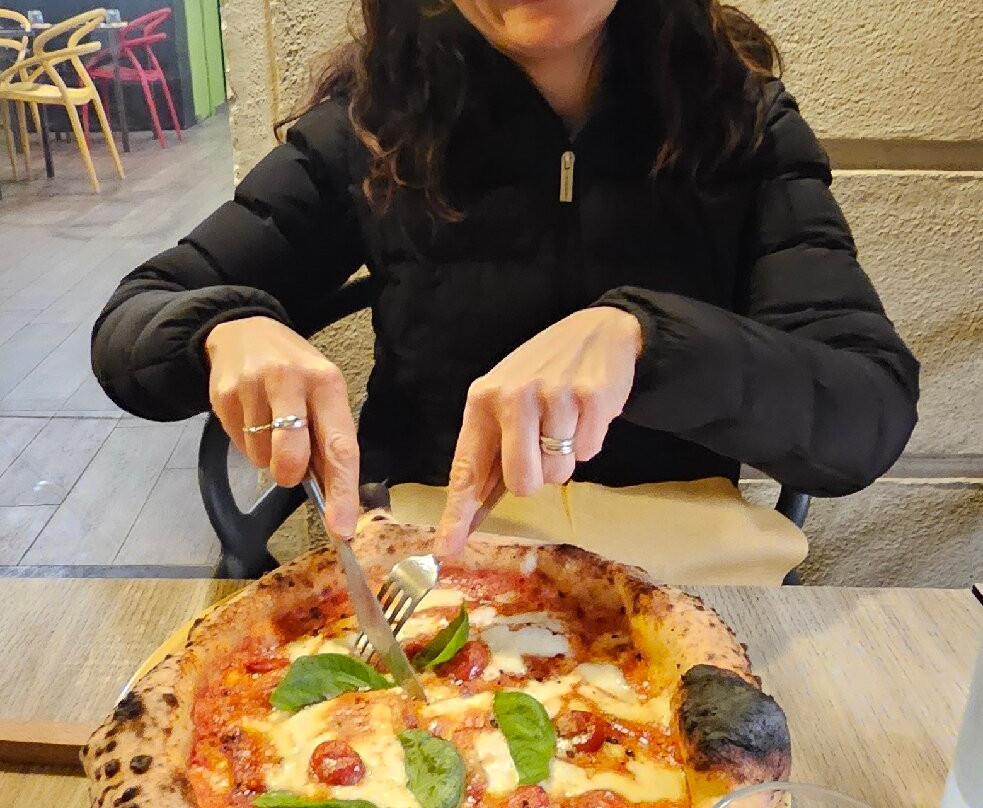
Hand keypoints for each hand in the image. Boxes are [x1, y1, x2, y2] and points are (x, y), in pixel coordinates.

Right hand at [205, 316, 359, 536]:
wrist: (243, 330)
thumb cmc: (295, 372)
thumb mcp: (321, 390)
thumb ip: (327, 436)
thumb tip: (333, 494)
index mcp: (327, 382)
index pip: (339, 446)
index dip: (342, 492)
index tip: (342, 528)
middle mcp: (291, 381)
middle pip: (292, 456)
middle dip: (289, 474)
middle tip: (289, 470)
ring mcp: (253, 386)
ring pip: (262, 457)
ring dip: (268, 456)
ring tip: (270, 425)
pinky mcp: (223, 394)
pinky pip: (239, 445)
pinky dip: (248, 444)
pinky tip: (252, 418)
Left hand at [436, 306, 641, 554]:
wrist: (596, 332)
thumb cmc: (543, 375)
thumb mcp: (505, 399)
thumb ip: (490, 450)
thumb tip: (469, 511)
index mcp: (483, 400)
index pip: (467, 468)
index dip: (457, 514)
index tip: (445, 548)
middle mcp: (513, 396)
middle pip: (522, 483)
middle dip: (536, 478)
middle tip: (542, 446)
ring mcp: (553, 395)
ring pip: (558, 474)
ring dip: (565, 458)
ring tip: (567, 421)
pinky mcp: (589, 397)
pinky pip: (589, 453)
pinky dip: (590, 441)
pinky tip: (586, 412)